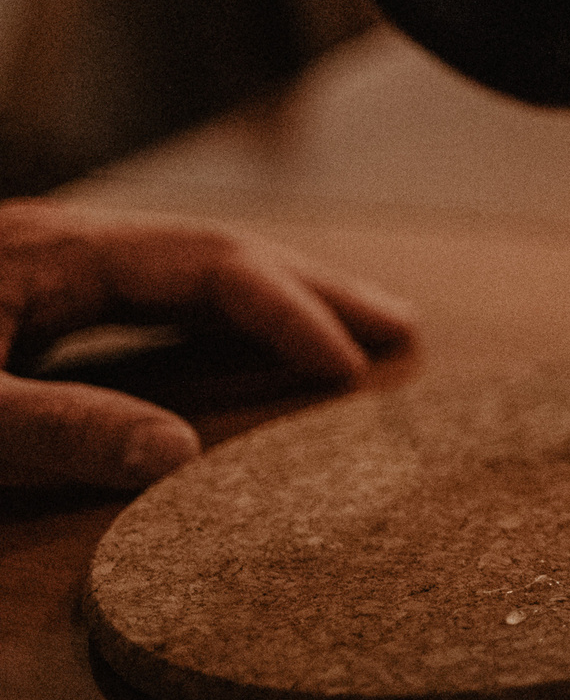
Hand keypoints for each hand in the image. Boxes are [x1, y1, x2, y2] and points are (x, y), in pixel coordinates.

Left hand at [0, 202, 414, 490]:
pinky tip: (245, 341)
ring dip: (275, 298)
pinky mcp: (32, 293)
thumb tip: (179, 455)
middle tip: (401, 328)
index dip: (291, 313)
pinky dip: (218, 317)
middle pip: (223, 253)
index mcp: (63, 252)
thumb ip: (58, 426)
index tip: (351, 368)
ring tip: (352, 330)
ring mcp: (53, 263)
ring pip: (192, 268)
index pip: (213, 265)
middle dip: (315, 291)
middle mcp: (71, 243)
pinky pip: (155, 293)